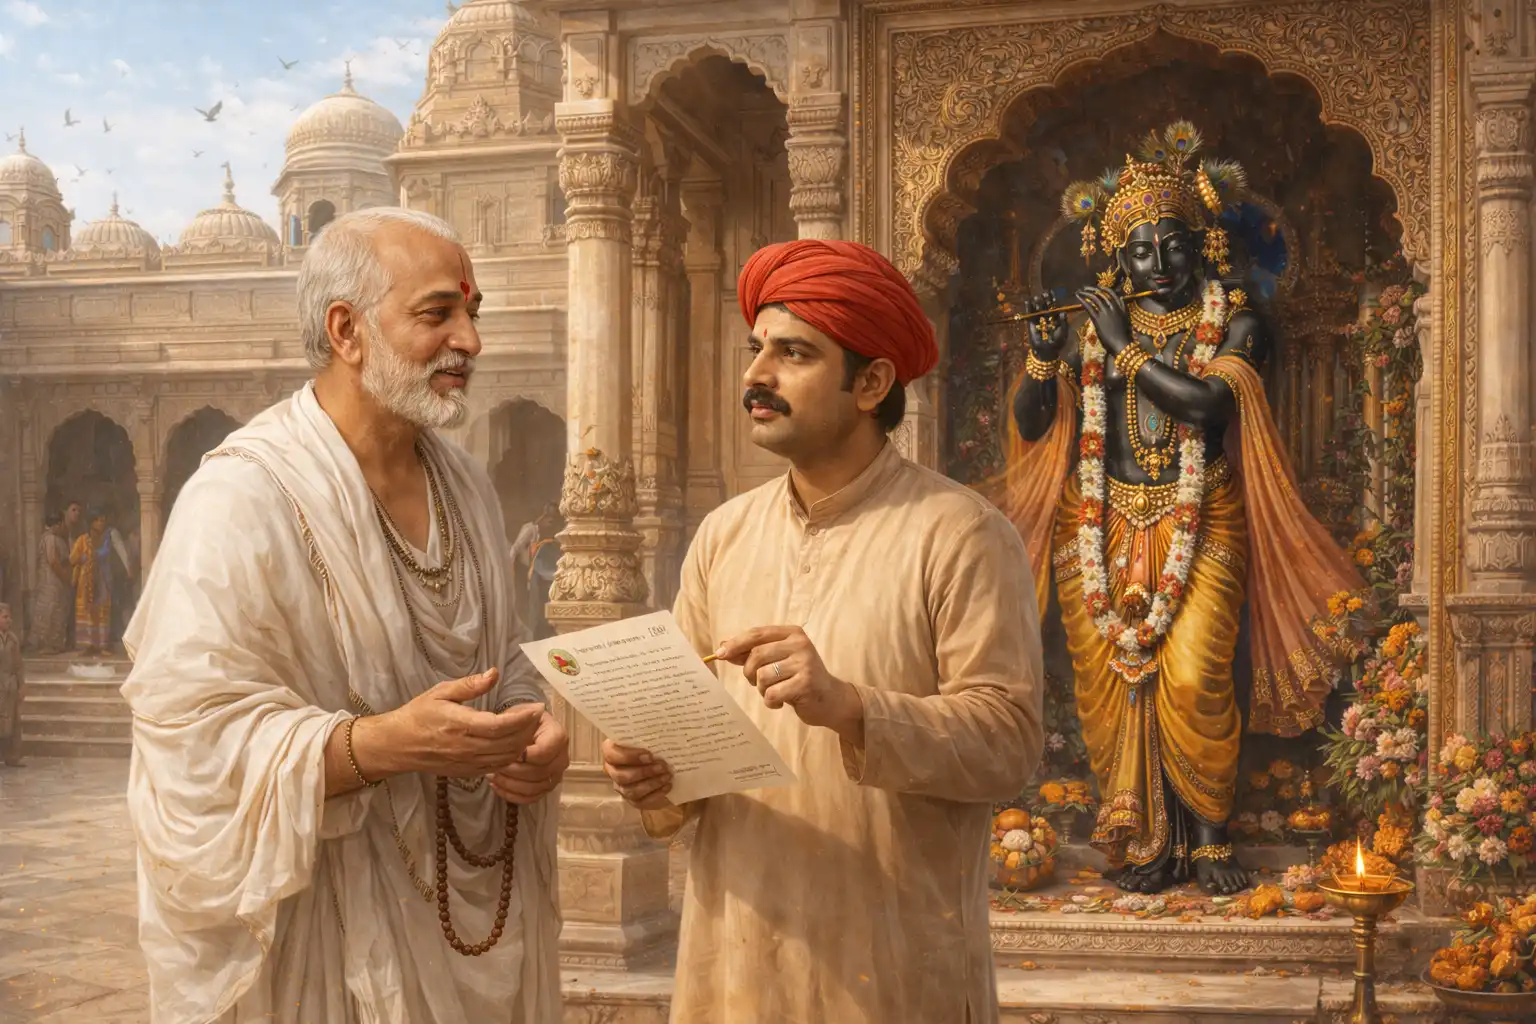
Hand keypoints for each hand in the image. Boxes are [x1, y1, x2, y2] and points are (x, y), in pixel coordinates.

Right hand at [357, 668, 543, 779]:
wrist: (397, 745)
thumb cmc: (418, 715)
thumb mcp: (440, 692)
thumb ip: (470, 684)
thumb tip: (494, 673)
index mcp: (460, 725)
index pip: (500, 725)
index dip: (523, 718)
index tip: (537, 707)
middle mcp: (466, 747)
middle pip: (509, 742)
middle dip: (529, 729)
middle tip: (537, 715)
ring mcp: (468, 762)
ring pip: (506, 757)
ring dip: (523, 743)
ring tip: (530, 727)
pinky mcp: (468, 772)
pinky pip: (497, 766)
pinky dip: (512, 756)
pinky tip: (517, 743)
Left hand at [488, 711, 568, 804]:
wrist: (528, 729)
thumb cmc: (523, 721)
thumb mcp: (521, 714)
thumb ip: (519, 723)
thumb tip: (517, 730)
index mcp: (558, 737)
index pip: (543, 753)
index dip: (523, 756)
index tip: (506, 754)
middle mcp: (561, 758)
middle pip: (539, 773)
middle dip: (513, 772)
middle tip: (494, 767)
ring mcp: (556, 775)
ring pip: (534, 788)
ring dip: (510, 785)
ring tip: (492, 776)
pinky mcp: (547, 787)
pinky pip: (531, 798)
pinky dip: (512, 795)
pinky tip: (497, 786)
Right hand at [601, 739, 675, 809]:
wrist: (662, 764)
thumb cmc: (653, 747)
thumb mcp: (651, 738)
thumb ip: (651, 735)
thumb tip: (664, 726)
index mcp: (613, 751)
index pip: (611, 753)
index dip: (629, 756)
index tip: (649, 755)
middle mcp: (613, 770)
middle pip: (620, 775)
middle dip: (643, 772)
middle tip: (662, 766)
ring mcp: (622, 787)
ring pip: (630, 791)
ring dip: (651, 784)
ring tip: (667, 776)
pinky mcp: (633, 800)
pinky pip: (640, 802)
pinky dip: (655, 795)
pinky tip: (667, 786)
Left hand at [714, 626, 863, 742]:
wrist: (831, 700)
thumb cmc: (799, 678)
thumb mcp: (778, 661)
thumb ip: (753, 652)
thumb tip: (722, 646)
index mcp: (792, 633)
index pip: (757, 634)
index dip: (736, 644)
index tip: (719, 654)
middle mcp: (800, 644)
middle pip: (756, 655)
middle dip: (749, 673)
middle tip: (757, 683)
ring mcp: (805, 663)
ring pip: (762, 676)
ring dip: (761, 689)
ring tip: (774, 692)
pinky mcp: (806, 683)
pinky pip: (772, 693)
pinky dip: (771, 702)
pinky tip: (782, 702)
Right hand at [1025, 291, 1068, 356]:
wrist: (1046, 352)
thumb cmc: (1057, 343)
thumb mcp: (1063, 332)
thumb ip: (1063, 322)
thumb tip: (1062, 311)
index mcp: (1056, 320)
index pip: (1054, 308)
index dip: (1053, 300)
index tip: (1051, 292)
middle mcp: (1048, 319)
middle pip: (1046, 307)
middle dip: (1045, 300)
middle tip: (1043, 293)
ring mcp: (1039, 322)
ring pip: (1038, 310)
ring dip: (1037, 303)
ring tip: (1036, 297)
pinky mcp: (1031, 325)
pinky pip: (1030, 315)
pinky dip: (1028, 309)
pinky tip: (1028, 301)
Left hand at [1075, 285, 1131, 352]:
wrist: (1121, 343)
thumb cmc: (1123, 334)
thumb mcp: (1125, 318)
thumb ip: (1121, 308)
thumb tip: (1120, 299)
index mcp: (1120, 307)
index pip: (1112, 293)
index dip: (1103, 289)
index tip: (1098, 287)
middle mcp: (1113, 307)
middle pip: (1101, 294)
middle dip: (1092, 289)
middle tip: (1085, 288)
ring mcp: (1105, 312)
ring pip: (1094, 298)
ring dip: (1086, 293)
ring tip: (1079, 291)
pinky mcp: (1098, 319)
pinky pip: (1089, 307)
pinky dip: (1083, 300)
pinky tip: (1078, 297)